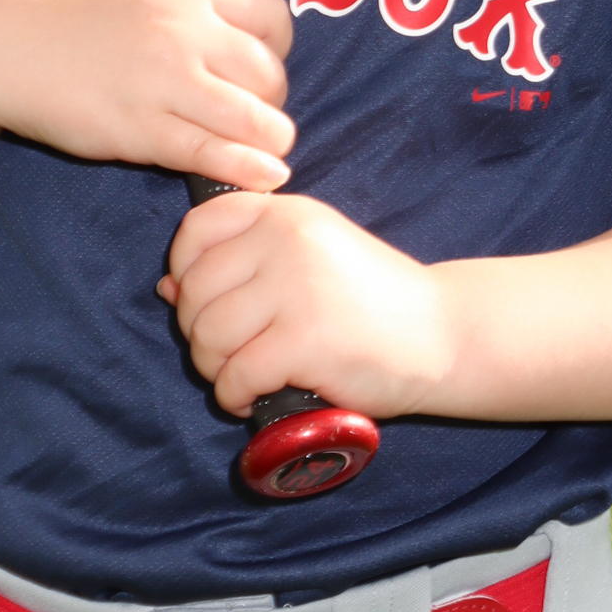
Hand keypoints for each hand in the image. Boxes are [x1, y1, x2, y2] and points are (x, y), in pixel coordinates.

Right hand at [0, 0, 293, 189]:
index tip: (261, 68)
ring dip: (271, 141)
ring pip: (254, 119)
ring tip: (267, 153)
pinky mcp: (142, 130)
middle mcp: (184, 33)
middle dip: (273, 102)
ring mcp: (164, 82)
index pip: (273, 17)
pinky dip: (248, 169)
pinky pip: (214, 153)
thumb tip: (244, 44)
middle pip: (270, 74)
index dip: (279, 49)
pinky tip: (263, 177)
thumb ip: (192, 14)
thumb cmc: (73, 20)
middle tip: (256, 117)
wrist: (3, 44)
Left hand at [159, 191, 458, 419]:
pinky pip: (235, 374)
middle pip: (195, 290)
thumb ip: (245, 262)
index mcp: (285, 213)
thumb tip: (167, 286)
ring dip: (213, 368)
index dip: (184, 268)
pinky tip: (252, 397)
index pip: (198, 227)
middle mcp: (287, 240)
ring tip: (239, 376)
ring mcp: (297, 288)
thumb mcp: (310, 258)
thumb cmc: (371, 301)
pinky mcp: (306, 340)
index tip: (204, 299)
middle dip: (198, 332)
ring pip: (207, 334)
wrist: (443, 335)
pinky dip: (232, 395)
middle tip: (226, 352)